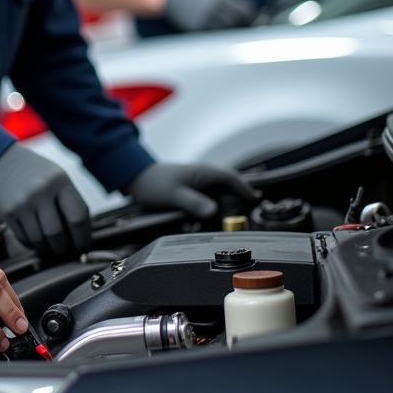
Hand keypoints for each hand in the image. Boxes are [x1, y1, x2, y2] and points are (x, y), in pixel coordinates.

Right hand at [0, 144, 89, 259]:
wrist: (2, 161)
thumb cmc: (37, 174)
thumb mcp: (58, 178)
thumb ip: (70, 204)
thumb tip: (82, 239)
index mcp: (59, 181)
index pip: (78, 218)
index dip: (82, 238)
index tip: (82, 247)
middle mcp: (41, 190)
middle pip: (57, 234)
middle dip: (63, 248)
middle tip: (65, 251)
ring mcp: (23, 202)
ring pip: (40, 241)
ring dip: (47, 249)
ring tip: (50, 246)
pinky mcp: (8, 212)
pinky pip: (24, 239)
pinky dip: (32, 243)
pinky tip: (34, 237)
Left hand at [125, 162, 260, 217]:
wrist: (136, 179)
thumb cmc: (153, 184)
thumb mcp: (173, 195)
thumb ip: (193, 203)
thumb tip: (214, 212)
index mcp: (203, 172)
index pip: (231, 178)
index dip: (245, 189)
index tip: (256, 201)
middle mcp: (204, 177)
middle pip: (230, 187)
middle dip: (239, 200)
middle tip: (248, 215)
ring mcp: (199, 184)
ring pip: (221, 195)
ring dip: (226, 206)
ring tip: (232, 220)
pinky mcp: (193, 192)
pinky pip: (210, 200)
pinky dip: (214, 210)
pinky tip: (212, 220)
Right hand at [165, 0, 256, 30]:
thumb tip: (246, 8)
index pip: (245, 8)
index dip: (251, 15)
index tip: (252, 18)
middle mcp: (214, 6)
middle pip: (238, 20)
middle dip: (243, 24)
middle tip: (244, 27)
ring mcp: (205, 17)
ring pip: (227, 30)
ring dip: (231, 31)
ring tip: (230, 31)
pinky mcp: (197, 27)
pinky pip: (213, 35)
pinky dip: (218, 35)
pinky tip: (217, 33)